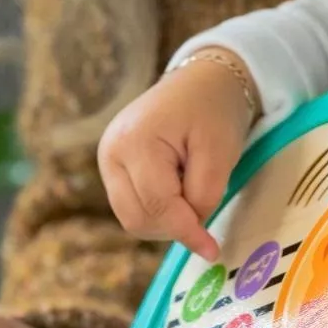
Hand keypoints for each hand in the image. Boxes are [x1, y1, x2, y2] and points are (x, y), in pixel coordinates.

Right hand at [98, 47, 258, 260]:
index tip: (213, 250)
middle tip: (207, 206)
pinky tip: (179, 185)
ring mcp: (107, 157)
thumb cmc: (216, 109)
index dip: (187, 231)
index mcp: (135, 141)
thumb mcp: (220, 150)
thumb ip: (204, 194)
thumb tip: (191, 229)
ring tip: (193, 185)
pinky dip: (159, 207)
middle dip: (175, 225)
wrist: (205, 77)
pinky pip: (133, 203)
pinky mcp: (113, 164)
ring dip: (166, 218)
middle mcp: (110, 151)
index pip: (158, 205)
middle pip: (138, 217)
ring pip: (132, 216)